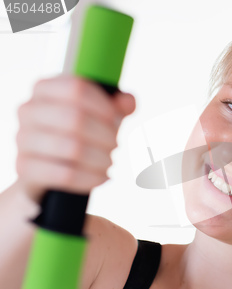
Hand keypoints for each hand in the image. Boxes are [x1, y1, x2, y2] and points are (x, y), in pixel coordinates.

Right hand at [15, 75, 135, 202]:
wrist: (50, 165)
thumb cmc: (79, 132)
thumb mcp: (100, 114)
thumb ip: (116, 105)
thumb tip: (128, 102)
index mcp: (45, 88)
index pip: (76, 89)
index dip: (103, 105)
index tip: (116, 118)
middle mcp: (28, 110)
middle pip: (75, 119)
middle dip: (105, 135)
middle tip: (115, 144)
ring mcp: (23, 139)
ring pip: (72, 149)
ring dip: (101, 158)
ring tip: (109, 161)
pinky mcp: (25, 167)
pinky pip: (65, 175)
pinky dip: (91, 178)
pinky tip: (102, 176)